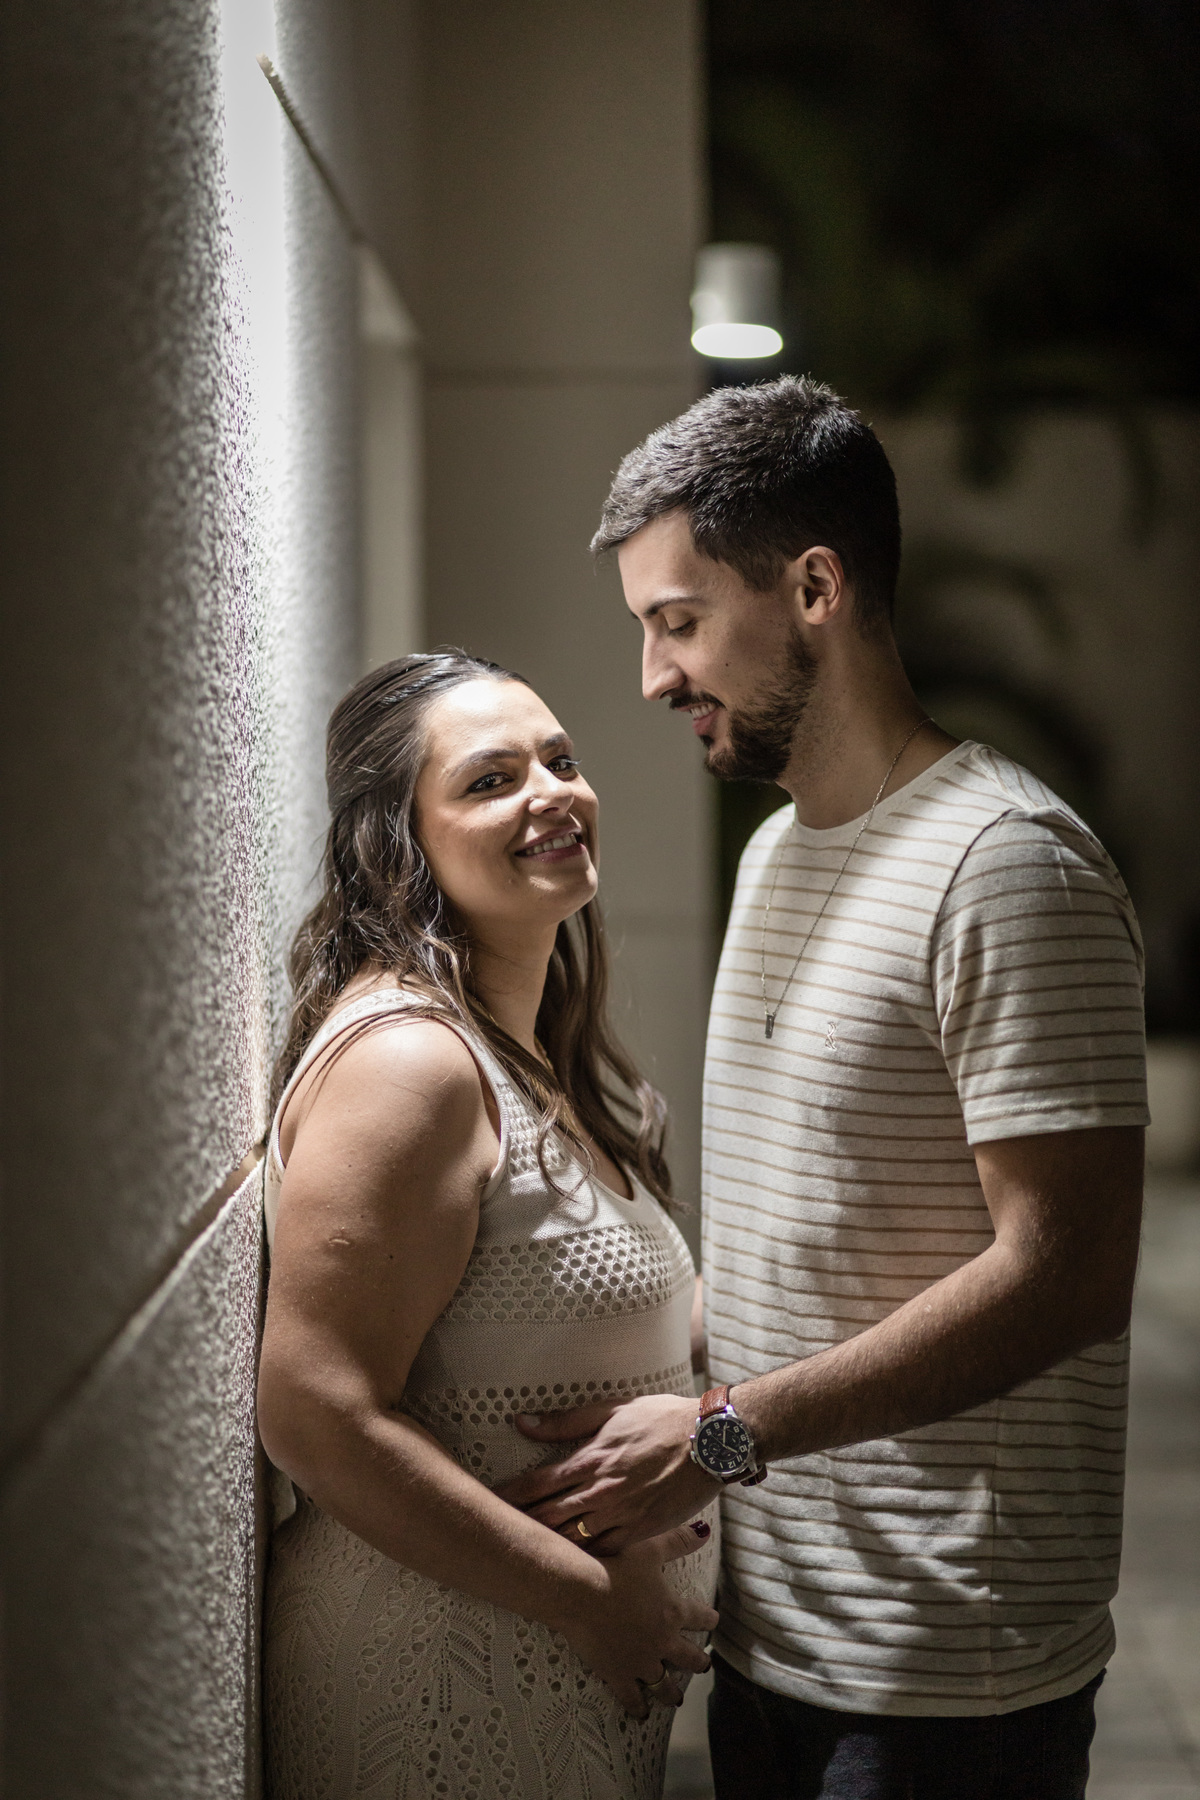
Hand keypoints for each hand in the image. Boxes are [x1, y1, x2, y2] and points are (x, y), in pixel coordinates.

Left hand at [497, 1394, 718, 1550]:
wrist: (710, 1441)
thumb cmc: (662, 1419)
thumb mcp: (612, 1410)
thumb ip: (565, 1421)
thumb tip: (522, 1421)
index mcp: (591, 1458)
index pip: (538, 1482)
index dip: (510, 1496)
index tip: (489, 1504)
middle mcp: (601, 1491)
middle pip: (548, 1516)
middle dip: (520, 1527)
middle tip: (494, 1537)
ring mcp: (621, 1515)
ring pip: (573, 1539)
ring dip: (547, 1547)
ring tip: (522, 1555)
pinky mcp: (641, 1533)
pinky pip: (605, 1552)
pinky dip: (583, 1560)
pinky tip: (567, 1567)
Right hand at [554, 1519, 718, 1716]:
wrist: (582, 1592)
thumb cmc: (616, 1565)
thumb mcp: (650, 1549)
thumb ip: (678, 1541)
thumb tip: (705, 1530)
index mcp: (673, 1611)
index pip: (700, 1617)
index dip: (708, 1618)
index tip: (713, 1620)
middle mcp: (662, 1641)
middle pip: (689, 1657)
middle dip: (697, 1662)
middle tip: (703, 1665)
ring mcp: (641, 1662)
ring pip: (665, 1685)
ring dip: (673, 1692)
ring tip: (677, 1699)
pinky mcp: (618, 1675)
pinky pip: (632, 1698)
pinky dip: (638, 1708)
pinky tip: (641, 1715)